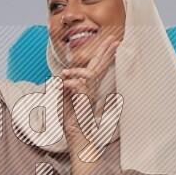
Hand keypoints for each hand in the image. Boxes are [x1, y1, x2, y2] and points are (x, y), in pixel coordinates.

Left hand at [60, 33, 120, 147]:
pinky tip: (60, 86)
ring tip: (64, 74)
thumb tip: (62, 77)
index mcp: (89, 87)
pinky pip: (80, 87)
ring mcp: (90, 96)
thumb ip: (65, 86)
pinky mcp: (85, 103)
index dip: (105, 54)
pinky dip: (69, 84)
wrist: (74, 135)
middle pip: (100, 67)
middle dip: (106, 51)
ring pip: (90, 75)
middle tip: (115, 38)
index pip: (98, 67)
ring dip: (76, 71)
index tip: (114, 42)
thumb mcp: (64, 98)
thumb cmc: (70, 118)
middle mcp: (92, 90)